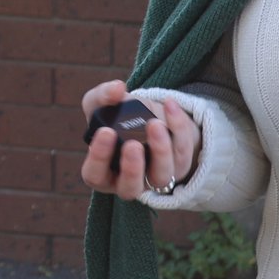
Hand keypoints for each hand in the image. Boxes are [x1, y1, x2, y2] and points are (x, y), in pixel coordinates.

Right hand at [76, 79, 198, 199]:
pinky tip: (169, 105)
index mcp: (103, 172)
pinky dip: (178, 127)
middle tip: (133, 145)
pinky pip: (182, 151)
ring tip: (155, 124)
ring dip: (160, 151)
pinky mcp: (179, 165)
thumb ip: (102, 95)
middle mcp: (128, 181)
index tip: (106, 132)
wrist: (148, 118)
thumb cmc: (117, 120)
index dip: (99, 158)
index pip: (95, 175)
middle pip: (130, 188)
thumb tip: (117, 89)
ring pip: (160, 176)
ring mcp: (155, 177)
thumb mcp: (101, 105)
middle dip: (132, 168)